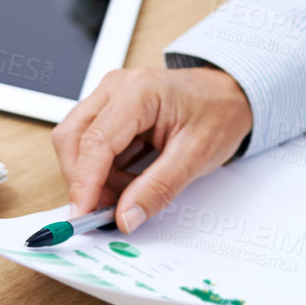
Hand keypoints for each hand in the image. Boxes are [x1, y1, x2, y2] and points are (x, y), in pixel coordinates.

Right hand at [50, 65, 252, 233]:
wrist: (232, 94)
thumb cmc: (219, 112)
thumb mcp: (197, 155)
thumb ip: (159, 188)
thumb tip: (126, 217)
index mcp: (139, 90)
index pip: (96, 140)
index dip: (84, 182)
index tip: (82, 215)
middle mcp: (117, 87)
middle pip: (72, 138)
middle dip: (83, 180)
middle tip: (108, 210)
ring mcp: (111, 96)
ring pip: (77, 142)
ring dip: (94, 176)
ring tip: (130, 192)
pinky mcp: (112, 110)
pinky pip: (91, 144)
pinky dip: (103, 170)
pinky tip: (129, 180)